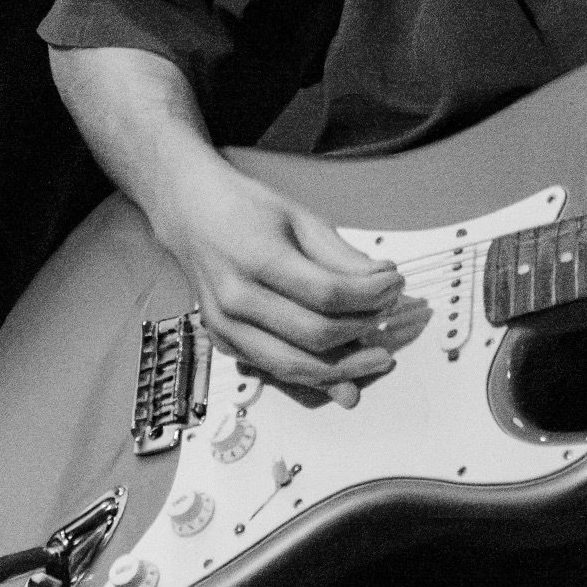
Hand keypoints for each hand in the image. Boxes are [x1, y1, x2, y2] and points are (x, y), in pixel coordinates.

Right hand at [150, 156, 427, 407]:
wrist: (191, 214)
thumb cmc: (244, 209)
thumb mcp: (300, 217)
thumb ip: (341, 255)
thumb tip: (383, 279)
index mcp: (257, 259)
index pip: (327, 294)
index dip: (370, 295)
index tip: (395, 285)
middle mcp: (236, 299)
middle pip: (314, 335)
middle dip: (363, 330)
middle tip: (389, 316)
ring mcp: (225, 326)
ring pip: (293, 366)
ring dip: (343, 368)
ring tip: (376, 357)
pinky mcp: (224, 342)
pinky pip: (274, 371)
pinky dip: (312, 376)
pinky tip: (342, 373)